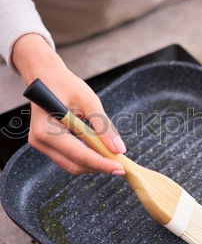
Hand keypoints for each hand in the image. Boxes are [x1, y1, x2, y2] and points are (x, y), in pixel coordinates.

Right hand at [12, 34, 125, 175]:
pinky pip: (67, 157)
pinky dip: (85, 157)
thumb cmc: (65, 84)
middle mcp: (39, 141)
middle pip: (74, 164)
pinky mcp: (45, 144)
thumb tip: (119, 149)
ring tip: (112, 158)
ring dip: (92, 164)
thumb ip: (103, 126)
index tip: (120, 168)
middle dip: (98, 166)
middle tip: (121, 165)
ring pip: (71, 164)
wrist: (45, 75)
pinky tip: (99, 152)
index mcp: (47, 129)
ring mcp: (40, 144)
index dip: (101, 163)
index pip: (78, 154)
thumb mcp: (88, 101)